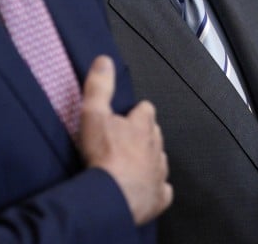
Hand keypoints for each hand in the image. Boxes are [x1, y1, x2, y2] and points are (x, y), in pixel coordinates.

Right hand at [78, 55, 171, 224]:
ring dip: (149, 160)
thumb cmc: (103, 154)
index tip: (127, 115)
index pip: (146, 110)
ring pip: (159, 160)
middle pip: (155, 135)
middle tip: (126, 140)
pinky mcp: (159, 197)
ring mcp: (159, 173)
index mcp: (143, 126)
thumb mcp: (94, 113)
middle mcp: (156, 147)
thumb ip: (99, 86)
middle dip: (144, 136)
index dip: (137, 112)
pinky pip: (163, 190)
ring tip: (133, 164)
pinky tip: (147, 189)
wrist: (111, 196)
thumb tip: (104, 60)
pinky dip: (156, 188)